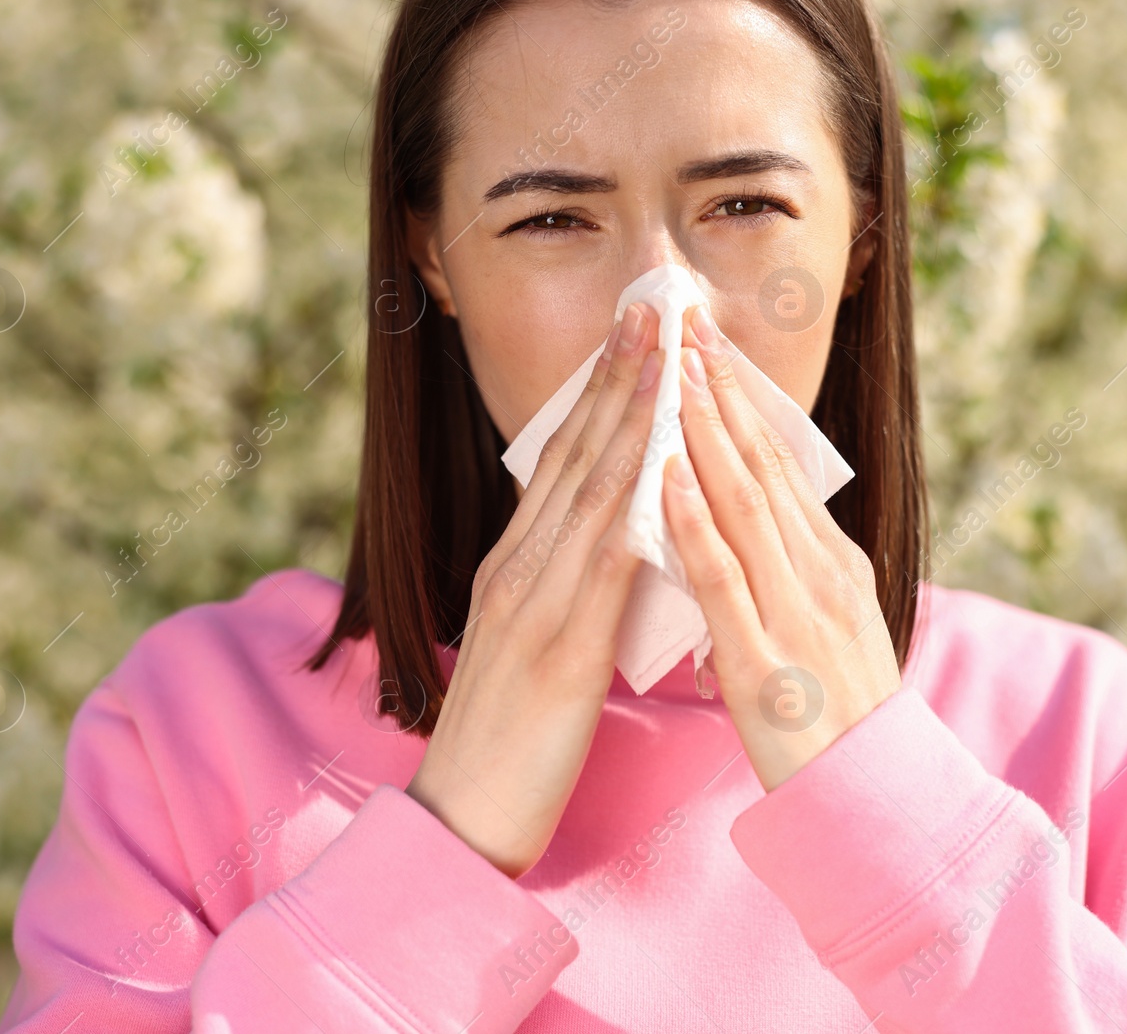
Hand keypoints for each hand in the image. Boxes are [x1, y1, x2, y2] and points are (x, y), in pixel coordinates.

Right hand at [405, 302, 663, 877]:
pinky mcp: (556, 649)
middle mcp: (518, 569)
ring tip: (663, 354)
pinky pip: (601, 564)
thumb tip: (616, 539)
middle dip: (616, 377)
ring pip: (588, 492)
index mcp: (515, 566)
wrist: (461, 818)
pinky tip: (664, 463)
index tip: (634, 337)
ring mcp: (532, 604)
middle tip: (652, 308)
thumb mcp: (534, 642)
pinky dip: (633, 506)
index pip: (562, 463)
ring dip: (630, 417)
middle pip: (572, 456)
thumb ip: (566, 586)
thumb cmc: (508, 738)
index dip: (600, 395)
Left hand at [660, 305, 901, 791]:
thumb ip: (792, 568)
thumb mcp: (828, 624)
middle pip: (763, 464)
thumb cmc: (842, 717)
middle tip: (685, 321)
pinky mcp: (763, 660)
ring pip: (743, 503)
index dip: (739, 399)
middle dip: (721, 389)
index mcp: (831, 562)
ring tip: (673, 367)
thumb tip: (757, 517)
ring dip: (704, 431)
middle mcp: (819, 572)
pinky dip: (692, 521)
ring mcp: (794, 612)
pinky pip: (722, 579)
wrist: (877, 802)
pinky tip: (664, 475)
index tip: (706, 343)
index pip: (778, 464)